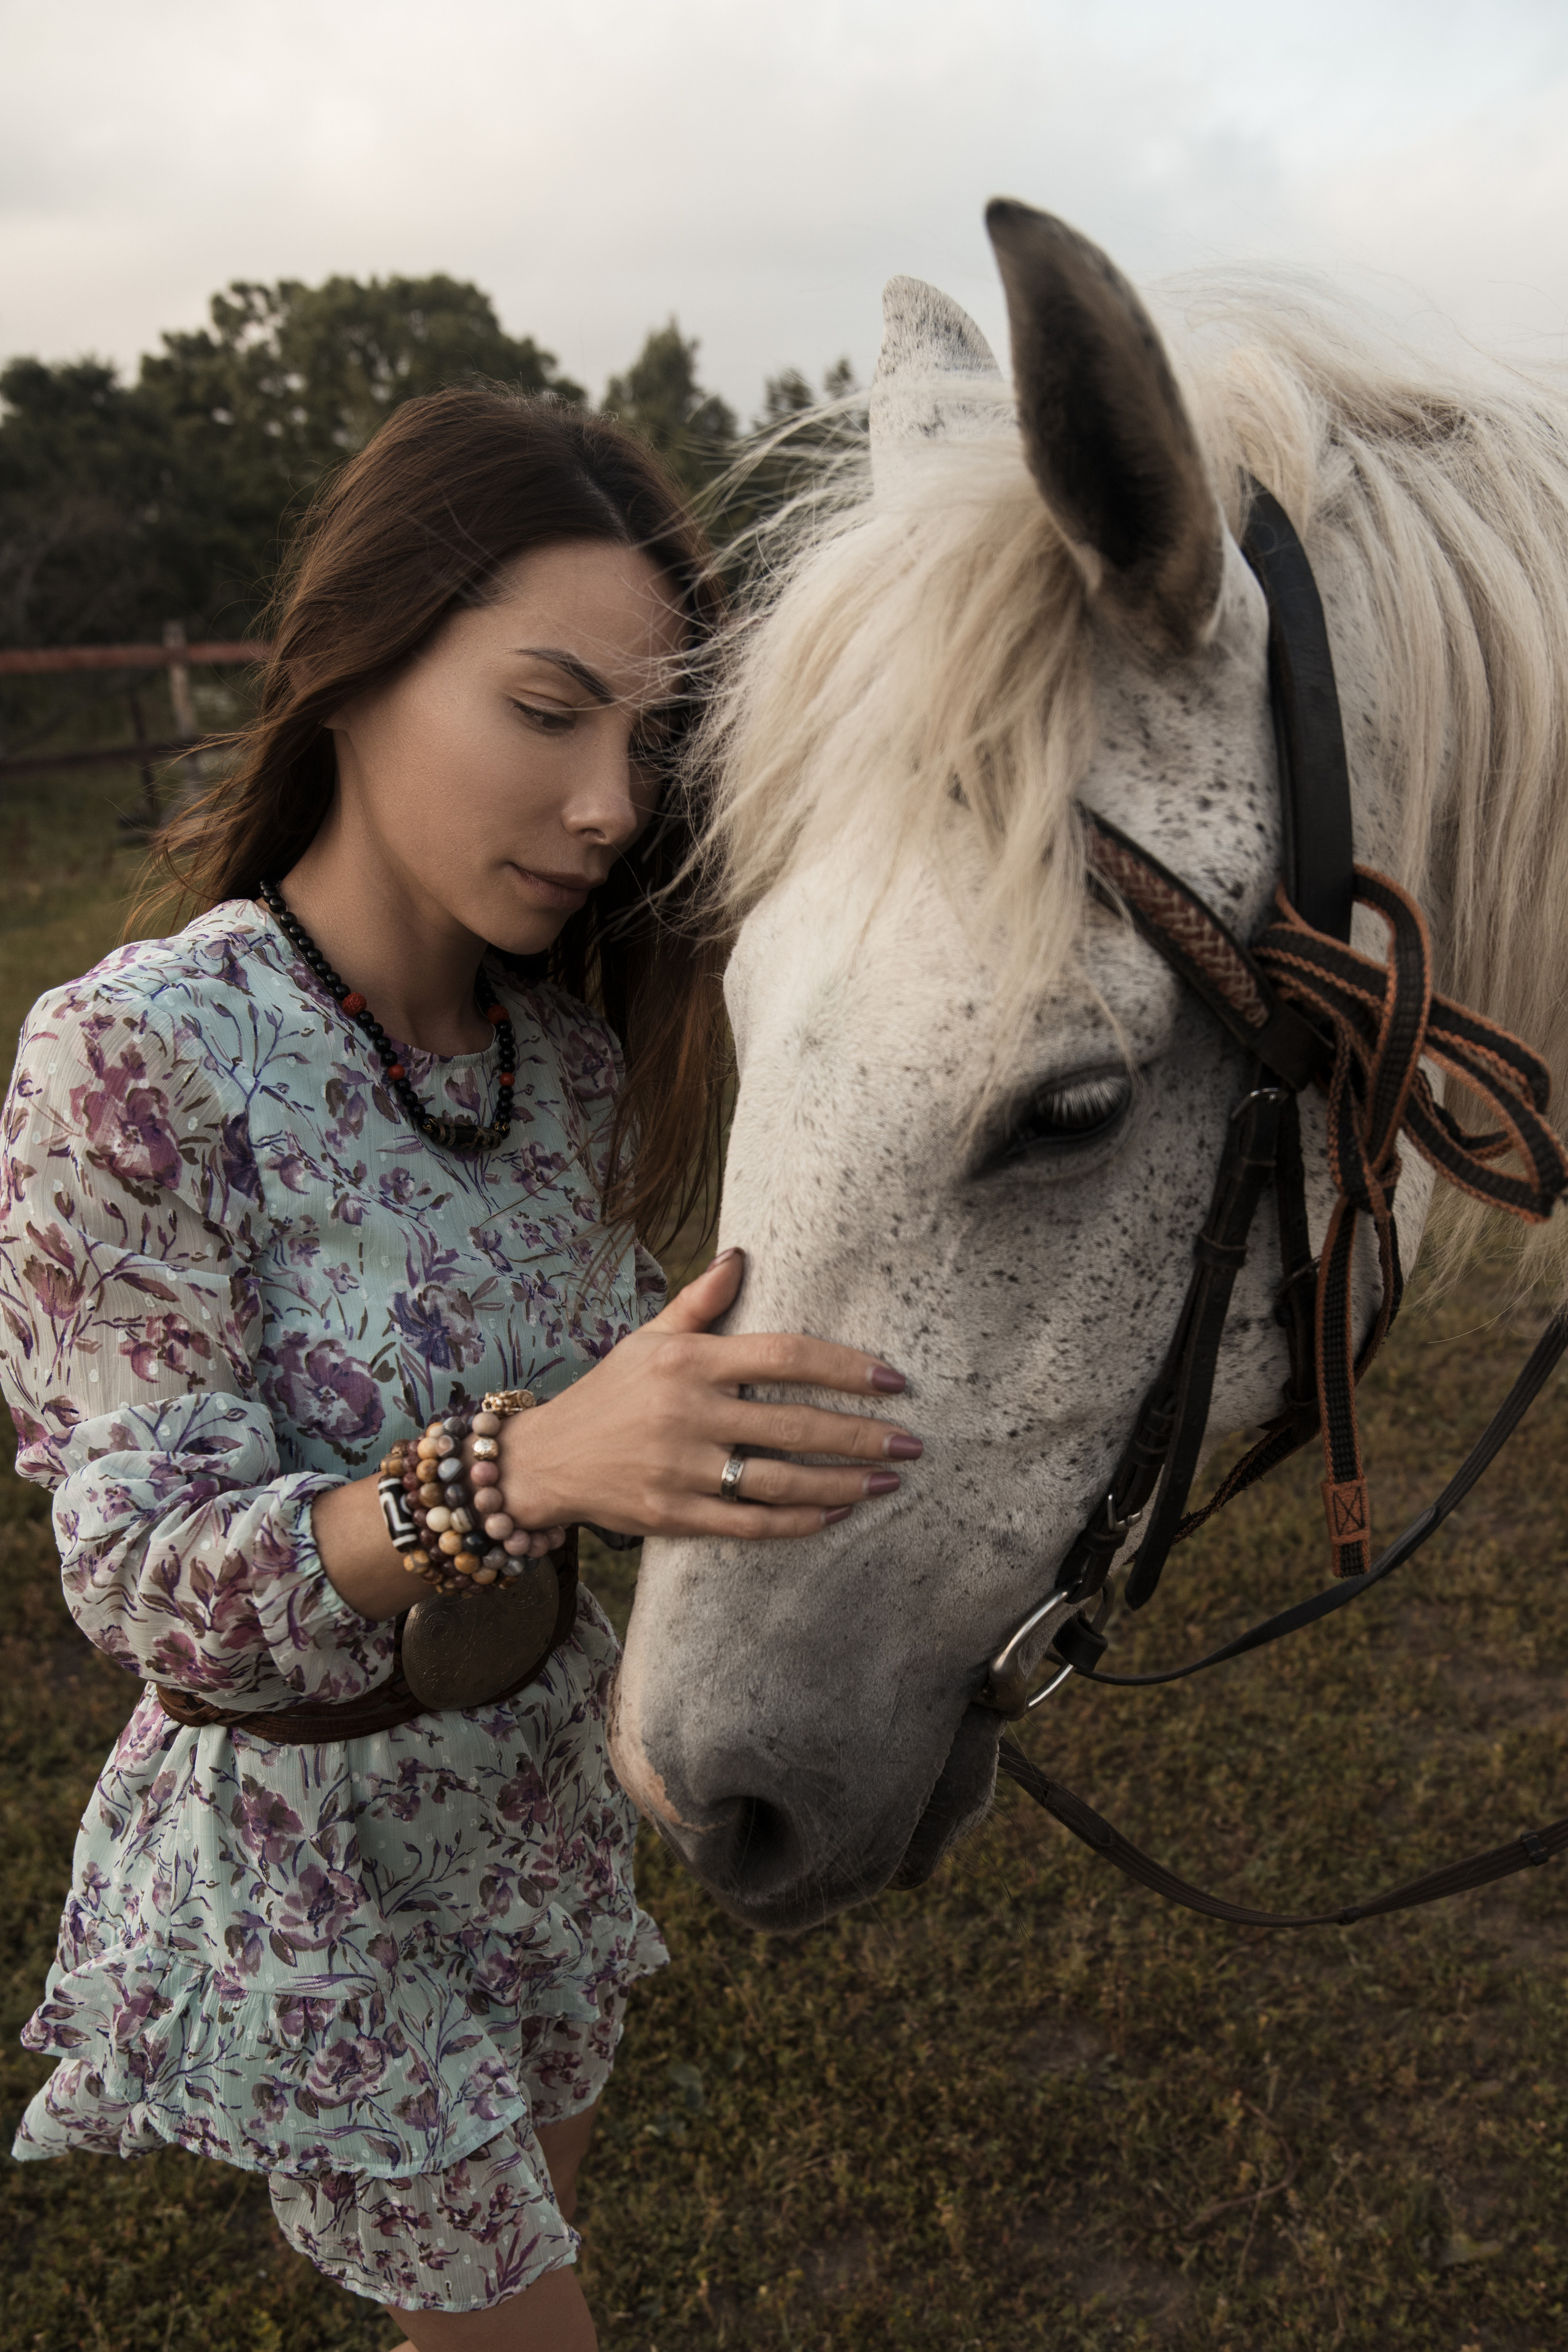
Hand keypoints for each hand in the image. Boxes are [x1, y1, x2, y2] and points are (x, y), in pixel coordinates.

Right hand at [486, 1246, 919, 1540]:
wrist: (542, 1460)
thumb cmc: (608, 1393)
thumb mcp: (649, 1338)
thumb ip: (700, 1302)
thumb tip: (740, 1255)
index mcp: (688, 1362)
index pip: (783, 1356)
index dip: (843, 1367)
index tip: (891, 1380)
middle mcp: (688, 1413)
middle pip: (794, 1425)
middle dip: (862, 1436)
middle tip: (912, 1442)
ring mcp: (680, 1468)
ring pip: (780, 1481)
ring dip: (843, 1484)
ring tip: (887, 1482)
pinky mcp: (673, 1515)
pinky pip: (749, 1523)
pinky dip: (797, 1522)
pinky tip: (835, 1514)